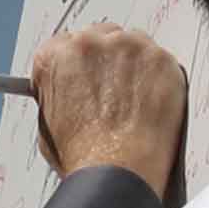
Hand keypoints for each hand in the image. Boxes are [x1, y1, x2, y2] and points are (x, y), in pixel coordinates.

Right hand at [25, 22, 192, 207]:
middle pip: (101, 37)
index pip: (66, 44)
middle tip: (113, 88)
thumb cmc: (83, 156)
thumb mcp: (48, 123)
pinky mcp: (160, 58)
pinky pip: (159, 59)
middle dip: (106, 61)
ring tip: (133, 100)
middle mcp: (90, 43)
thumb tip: (67, 88)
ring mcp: (128, 47)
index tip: (86, 74)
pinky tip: (152, 100)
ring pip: (132, 44)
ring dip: (133, 66)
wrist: (118, 170)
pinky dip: (158, 77)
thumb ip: (56, 93)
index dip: (79, 64)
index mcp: (56, 56)